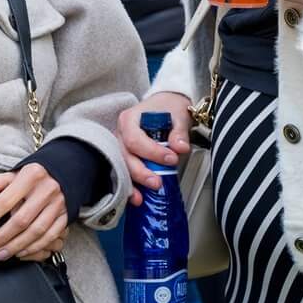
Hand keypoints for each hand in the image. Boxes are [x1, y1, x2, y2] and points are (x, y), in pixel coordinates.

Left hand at [0, 165, 66, 261]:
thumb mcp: (15, 174)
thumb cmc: (32, 178)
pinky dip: (34, 248)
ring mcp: (58, 204)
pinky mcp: (66, 216)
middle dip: (0, 238)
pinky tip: (20, 253)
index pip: (5, 201)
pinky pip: (50, 236)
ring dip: (15, 247)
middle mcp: (47, 189)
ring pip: (36, 231)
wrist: (63, 173)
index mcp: (31, 176)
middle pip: (21, 220)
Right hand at [117, 93, 191, 207]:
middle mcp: (120, 133)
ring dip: (132, 184)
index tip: (171, 159)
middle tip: (157, 183)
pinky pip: (125, 172)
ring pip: (122, 167)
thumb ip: (179, 132)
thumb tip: (181, 147)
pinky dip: (131, 186)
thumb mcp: (178, 115)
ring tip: (141, 198)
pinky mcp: (126, 157)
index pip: (134, 139)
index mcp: (129, 119)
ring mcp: (120, 146)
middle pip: (125, 156)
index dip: (151, 152)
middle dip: (140, 172)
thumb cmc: (168, 107)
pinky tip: (137, 198)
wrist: (166, 105)